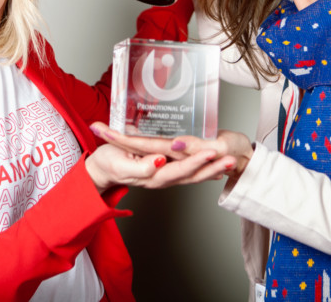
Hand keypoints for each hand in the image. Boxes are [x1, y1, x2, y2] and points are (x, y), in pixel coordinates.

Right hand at [84, 142, 225, 191]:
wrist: (99, 170)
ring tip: (230, 161)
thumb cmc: (107, 164)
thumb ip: (140, 167)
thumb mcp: (119, 165)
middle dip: (213, 167)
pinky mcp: (164, 171)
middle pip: (192, 175)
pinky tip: (216, 168)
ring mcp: (164, 176)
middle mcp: (162, 178)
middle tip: (230, 158)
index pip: (179, 169)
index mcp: (152, 176)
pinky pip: (188, 173)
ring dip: (213, 169)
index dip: (196, 161)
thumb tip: (160, 162)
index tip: (211, 152)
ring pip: (193, 175)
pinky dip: (204, 171)